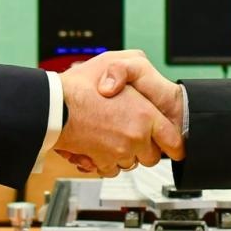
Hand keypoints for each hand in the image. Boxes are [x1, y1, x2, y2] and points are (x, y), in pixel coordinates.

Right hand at [55, 51, 184, 176]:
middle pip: (152, 157)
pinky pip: (111, 170)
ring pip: (131, 163)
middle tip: (134, 134)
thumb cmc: (80, 86)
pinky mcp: (101, 162)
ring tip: (112, 136)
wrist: (53, 107)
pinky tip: (100, 147)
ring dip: (125, 154)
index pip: (173, 141)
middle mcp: (136, 137)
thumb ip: (136, 65)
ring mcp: (118, 152)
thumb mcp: (116, 60)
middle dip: (145, 148)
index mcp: (146, 116)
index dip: (175, 146)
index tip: (176, 149)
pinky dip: (107, 162)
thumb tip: (142, 81)